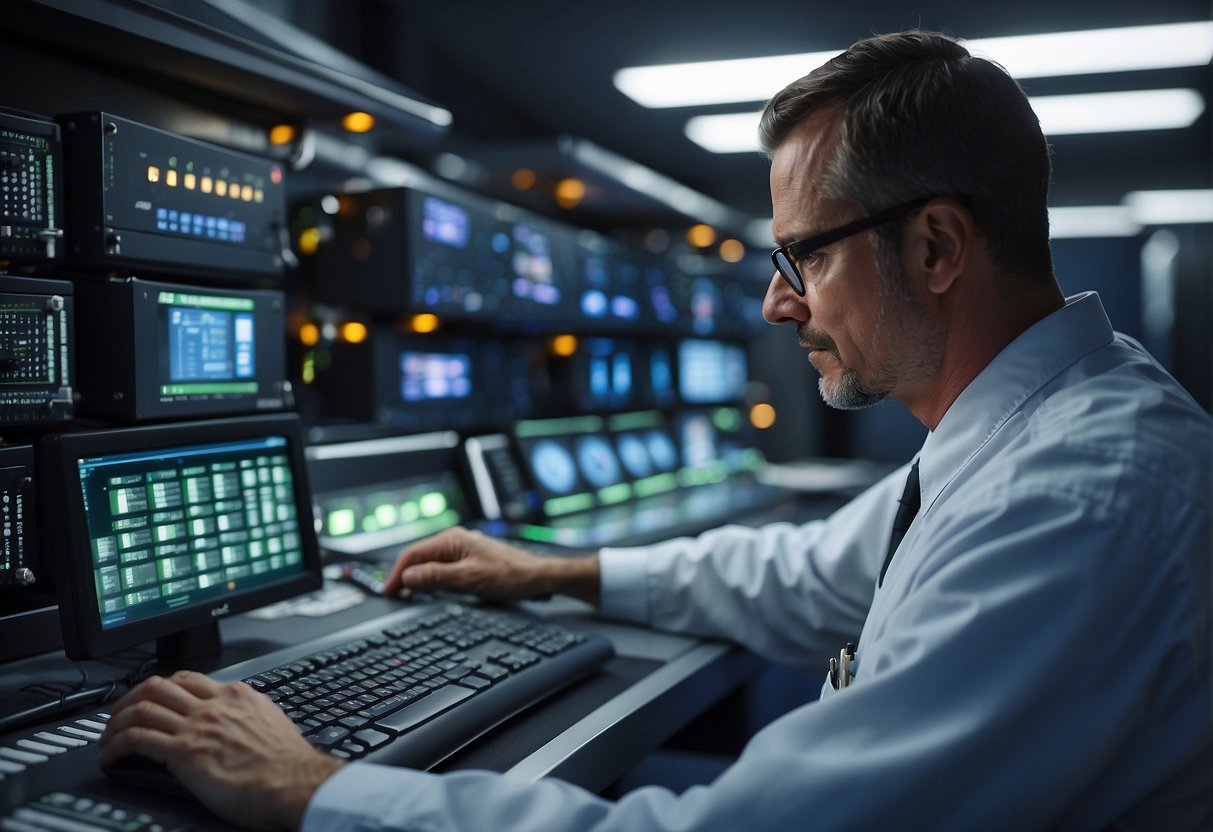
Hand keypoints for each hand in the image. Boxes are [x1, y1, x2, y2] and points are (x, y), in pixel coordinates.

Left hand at [99, 671, 342, 830]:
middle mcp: (212, 705)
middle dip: (132, 697)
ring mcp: (196, 727)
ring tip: (108, 736)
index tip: (153, 698)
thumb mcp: (271, 723)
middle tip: (120, 713)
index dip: (162, 687)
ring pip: (142, 708)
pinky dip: (116, 746)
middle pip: (158, 685)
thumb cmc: (288, 762)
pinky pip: (137, 739)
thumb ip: (249, 715)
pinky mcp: (183, 753)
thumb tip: (242, 721)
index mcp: (235, 696)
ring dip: (117, 721)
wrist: (292, 781)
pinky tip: (110, 757)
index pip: (187, 679)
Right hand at [384, 526, 599, 603]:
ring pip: (430, 563)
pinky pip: (442, 567)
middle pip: (419, 557)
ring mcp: (463, 550)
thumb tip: (409, 576)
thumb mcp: (469, 579)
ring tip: (406, 594)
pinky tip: (429, 589)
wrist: (537, 577)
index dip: (398, 573)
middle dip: (404, 575)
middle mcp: (455, 541)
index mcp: (452, 540)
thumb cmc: (510, 575)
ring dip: (417, 578)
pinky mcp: (469, 560)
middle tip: (394, 596)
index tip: (389, 591)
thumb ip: (437, 576)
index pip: (413, 554)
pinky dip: (431, 579)